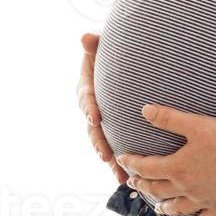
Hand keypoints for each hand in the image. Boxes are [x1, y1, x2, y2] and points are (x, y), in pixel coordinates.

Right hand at [76, 33, 126, 183]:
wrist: (123, 62)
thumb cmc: (111, 52)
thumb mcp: (102, 46)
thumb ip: (94, 43)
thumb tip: (84, 37)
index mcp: (87, 86)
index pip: (85, 96)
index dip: (89, 106)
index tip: (95, 117)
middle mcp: (91, 105)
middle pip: (92, 127)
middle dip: (99, 142)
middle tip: (105, 155)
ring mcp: (101, 119)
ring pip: (103, 142)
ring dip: (111, 159)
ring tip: (120, 175)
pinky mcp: (113, 128)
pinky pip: (115, 146)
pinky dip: (121, 162)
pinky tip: (130, 178)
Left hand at [116, 103, 215, 215]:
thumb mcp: (196, 125)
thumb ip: (169, 118)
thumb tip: (144, 110)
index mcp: (177, 168)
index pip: (147, 167)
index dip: (132, 163)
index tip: (122, 159)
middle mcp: (186, 188)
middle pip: (158, 189)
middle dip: (142, 185)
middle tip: (132, 183)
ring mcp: (203, 200)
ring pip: (177, 207)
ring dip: (164, 206)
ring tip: (156, 206)